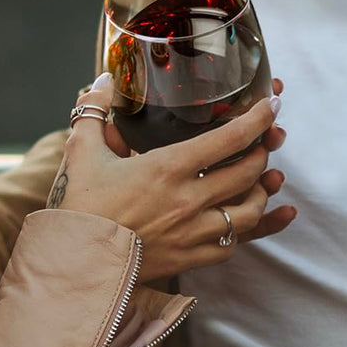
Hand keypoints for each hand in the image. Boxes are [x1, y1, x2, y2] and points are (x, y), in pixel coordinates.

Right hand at [48, 74, 295, 281]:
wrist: (74, 266)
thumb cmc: (79, 207)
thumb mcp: (82, 150)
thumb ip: (95, 110)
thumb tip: (104, 79)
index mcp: (168, 168)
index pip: (230, 139)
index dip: (257, 119)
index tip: (272, 106)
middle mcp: (188, 200)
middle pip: (248, 173)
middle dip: (264, 152)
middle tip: (265, 141)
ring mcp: (192, 233)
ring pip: (248, 212)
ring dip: (260, 193)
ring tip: (261, 180)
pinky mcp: (189, 260)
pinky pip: (232, 246)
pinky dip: (246, 231)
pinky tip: (250, 222)